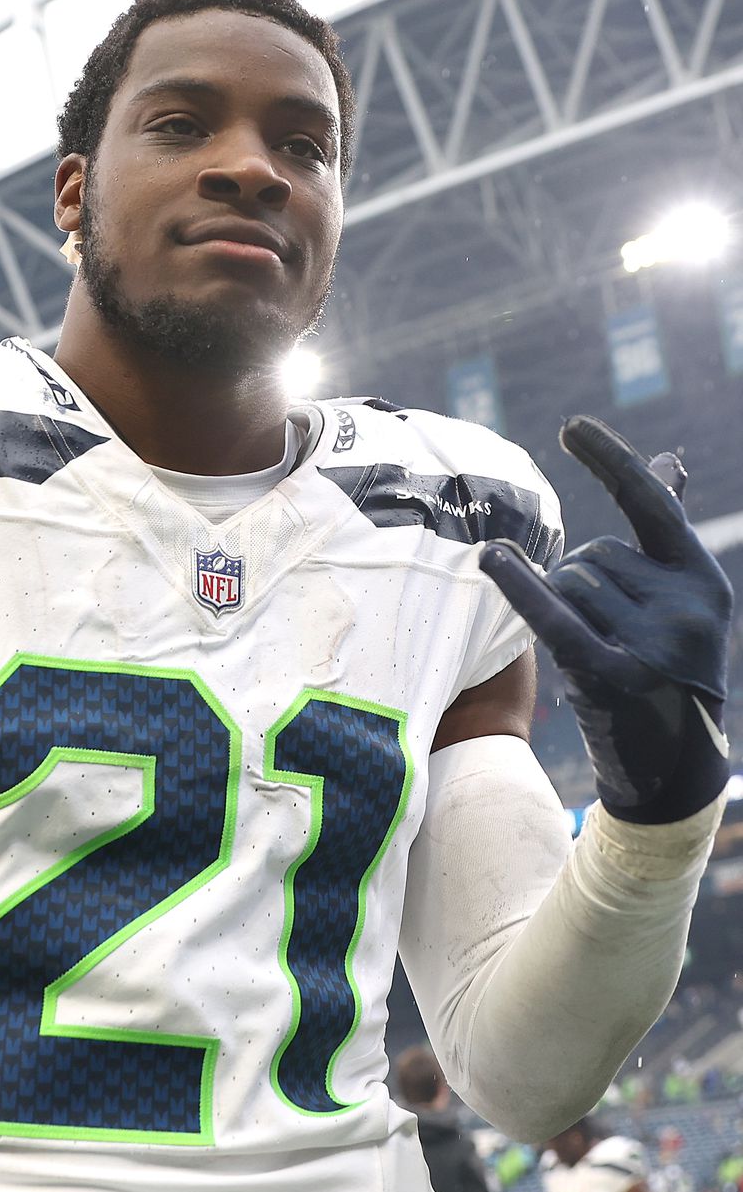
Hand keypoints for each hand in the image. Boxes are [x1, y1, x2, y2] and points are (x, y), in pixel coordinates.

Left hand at [480, 415, 732, 823]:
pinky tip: (489, 557)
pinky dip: (520, 586)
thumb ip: (663, 533)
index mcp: (702, 580)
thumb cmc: (664, 668)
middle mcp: (688, 606)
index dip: (611, 460)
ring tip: (593, 649)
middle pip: (590, 554)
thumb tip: (670, 462)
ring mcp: (656, 643)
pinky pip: (555, 616)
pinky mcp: (616, 676)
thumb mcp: (679, 598)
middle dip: (576, 582)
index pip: (651, 503)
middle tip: (602, 633)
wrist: (672, 765)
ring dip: (560, 607)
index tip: (570, 427)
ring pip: (568, 583)